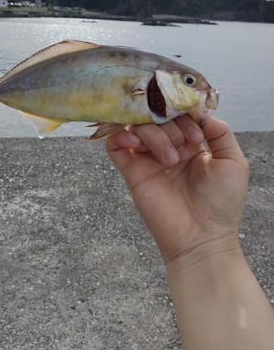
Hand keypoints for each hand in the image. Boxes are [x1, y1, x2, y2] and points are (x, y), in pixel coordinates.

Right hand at [106, 115, 249, 263]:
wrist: (201, 236)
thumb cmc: (221, 203)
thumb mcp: (233, 162)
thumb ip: (221, 132)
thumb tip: (200, 114)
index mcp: (189, 142)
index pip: (178, 113)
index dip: (185, 117)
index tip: (197, 137)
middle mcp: (167, 146)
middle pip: (157, 116)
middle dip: (171, 128)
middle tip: (184, 150)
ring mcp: (147, 158)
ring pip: (137, 126)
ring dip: (154, 135)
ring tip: (170, 159)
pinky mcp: (131, 170)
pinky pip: (115, 144)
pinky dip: (121, 136)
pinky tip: (135, 144)